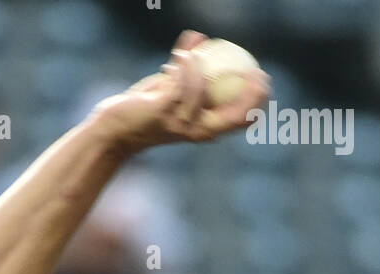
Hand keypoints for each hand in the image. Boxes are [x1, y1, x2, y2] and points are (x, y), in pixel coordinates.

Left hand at [92, 30, 270, 154]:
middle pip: (236, 116)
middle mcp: (198, 131)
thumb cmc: (147, 108)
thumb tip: (202, 36)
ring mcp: (182, 124)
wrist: (117, 127)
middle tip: (254, 69)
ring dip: (200, 65)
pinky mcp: (164, 113)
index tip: (262, 77)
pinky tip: (180, 54)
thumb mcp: (173, 86)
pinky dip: (185, 64)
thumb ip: (188, 67)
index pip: (242, 120)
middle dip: (252, 93)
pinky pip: (183, 82)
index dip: (258, 101)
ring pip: (205, 89)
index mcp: (205, 127)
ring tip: (189, 53)